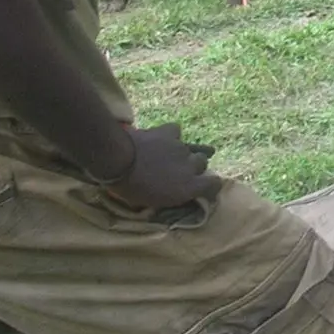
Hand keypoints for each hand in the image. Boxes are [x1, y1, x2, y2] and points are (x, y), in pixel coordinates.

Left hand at [103, 123, 221, 210]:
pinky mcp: (169, 132)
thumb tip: (180, 192)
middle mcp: (191, 165)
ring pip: (189, 148)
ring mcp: (181, 147)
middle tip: (178, 171)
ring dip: (180, 153)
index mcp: (189, 186)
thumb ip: (173, 195)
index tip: (204, 188)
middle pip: (202, 162)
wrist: (118, 161)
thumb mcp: (155, 201)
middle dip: (194, 166)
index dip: (211, 185)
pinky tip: (161, 138)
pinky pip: (175, 132)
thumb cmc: (132, 189)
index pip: (214, 184)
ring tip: (165, 156)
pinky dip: (170, 135)